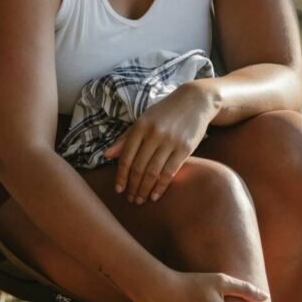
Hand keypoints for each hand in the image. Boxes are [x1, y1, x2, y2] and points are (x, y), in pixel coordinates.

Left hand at [104, 81, 218, 203]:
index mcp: (140, 127)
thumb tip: (107, 155)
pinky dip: (161, 186)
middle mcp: (153, 134)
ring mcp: (170, 141)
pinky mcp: (185, 148)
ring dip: (144, 189)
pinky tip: (155, 195)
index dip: (121, 175)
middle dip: (132, 186)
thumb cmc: (165, 113)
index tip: (118, 189)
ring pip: (153, 171)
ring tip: (140, 200)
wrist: (195, 101)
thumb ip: (125, 138)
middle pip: (138, 166)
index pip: (126, 156)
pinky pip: (170, 171)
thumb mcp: (143, 120)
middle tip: (130, 199)